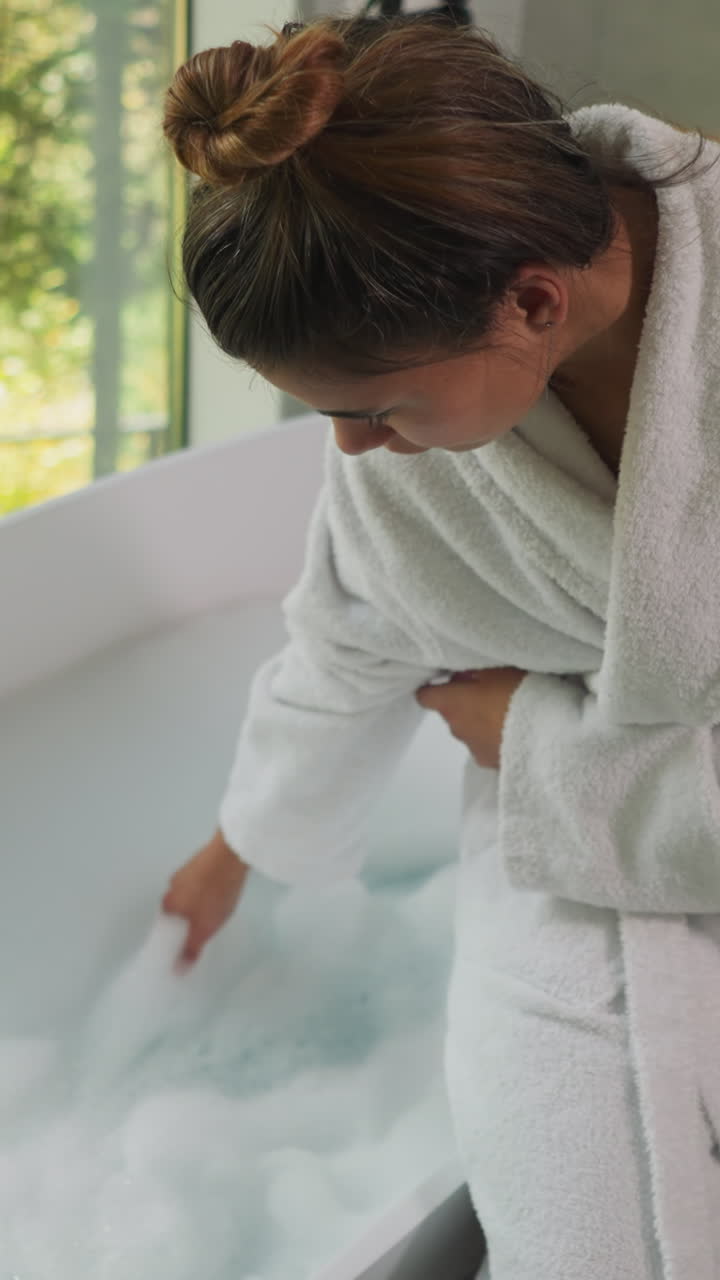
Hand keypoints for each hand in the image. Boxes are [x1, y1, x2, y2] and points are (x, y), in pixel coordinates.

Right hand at [162, 829, 249, 972]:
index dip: (177, 937)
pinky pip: (201, 882)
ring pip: (190, 895)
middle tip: (207, 928)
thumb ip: (191, 949)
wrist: (231, 854)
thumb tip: (178, 969)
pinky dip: (208, 890)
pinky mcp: (201, 862)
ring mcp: (186, 871)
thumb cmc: (215, 891)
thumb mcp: (205, 928)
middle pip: (178, 911)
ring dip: (200, 904)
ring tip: (219, 909)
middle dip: (190, 921)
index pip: (166, 927)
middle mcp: (172, 886)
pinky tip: (223, 893)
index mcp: (168, 904)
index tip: (188, 944)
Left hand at [415, 667, 527, 769]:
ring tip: (509, 713)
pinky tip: (516, 731)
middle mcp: (456, 729)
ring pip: (469, 730)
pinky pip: (486, 746)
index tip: (448, 680)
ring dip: (481, 722)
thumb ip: (473, 670)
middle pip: (451, 712)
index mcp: (451, 703)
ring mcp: (472, 749)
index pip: (425, 696)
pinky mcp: (490, 763)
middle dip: (465, 702)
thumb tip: (461, 673)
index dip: (434, 687)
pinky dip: (495, 739)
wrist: (546, 736)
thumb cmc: (519, 695)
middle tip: (490, 691)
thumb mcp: (496, 669)